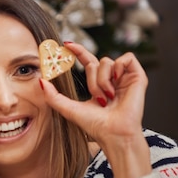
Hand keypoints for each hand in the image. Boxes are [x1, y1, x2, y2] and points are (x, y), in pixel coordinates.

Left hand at [40, 42, 151, 177]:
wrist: (114, 133)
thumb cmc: (95, 125)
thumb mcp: (68, 108)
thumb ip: (52, 96)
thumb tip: (40, 80)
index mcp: (99, 85)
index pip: (88, 62)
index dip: (79, 51)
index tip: (66, 44)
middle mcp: (112, 79)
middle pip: (96, 62)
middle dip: (92, 80)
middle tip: (97, 97)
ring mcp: (125, 78)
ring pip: (107, 61)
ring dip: (103, 80)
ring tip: (108, 96)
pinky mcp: (138, 76)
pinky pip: (126, 58)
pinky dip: (119, 69)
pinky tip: (118, 84)